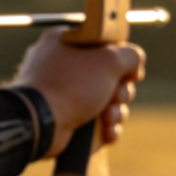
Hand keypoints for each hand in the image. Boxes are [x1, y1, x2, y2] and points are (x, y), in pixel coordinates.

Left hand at [13, 29, 145, 157]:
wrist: (41, 121)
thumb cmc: (71, 84)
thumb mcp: (109, 60)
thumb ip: (130, 56)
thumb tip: (134, 65)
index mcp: (65, 42)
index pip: (103, 46)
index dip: (121, 60)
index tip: (130, 73)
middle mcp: (61, 65)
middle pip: (108, 76)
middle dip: (121, 92)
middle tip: (116, 97)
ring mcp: (62, 93)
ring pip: (105, 102)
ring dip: (116, 112)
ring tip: (108, 117)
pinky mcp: (64, 118)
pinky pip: (95, 123)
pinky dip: (105, 128)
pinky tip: (106, 133)